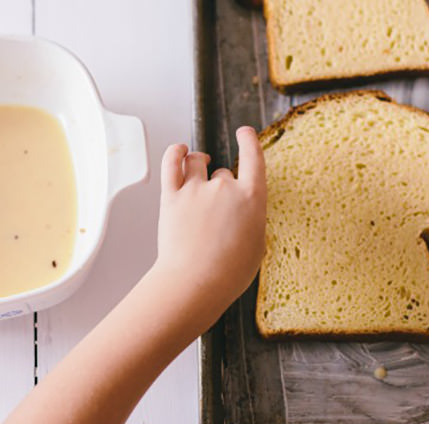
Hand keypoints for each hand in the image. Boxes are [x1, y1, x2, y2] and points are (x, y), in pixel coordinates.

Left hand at [154, 127, 265, 322]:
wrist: (196, 284)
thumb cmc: (228, 273)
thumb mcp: (257, 246)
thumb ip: (252, 221)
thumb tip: (244, 215)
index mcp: (252, 198)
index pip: (254, 158)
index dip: (249, 141)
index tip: (245, 133)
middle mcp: (225, 187)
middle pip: (223, 173)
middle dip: (221, 184)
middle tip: (217, 208)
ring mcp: (196, 189)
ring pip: (197, 163)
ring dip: (198, 164)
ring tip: (198, 168)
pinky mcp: (171, 196)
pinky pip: (171, 162)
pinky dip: (174, 152)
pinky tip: (178, 150)